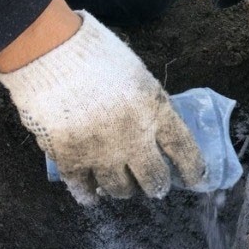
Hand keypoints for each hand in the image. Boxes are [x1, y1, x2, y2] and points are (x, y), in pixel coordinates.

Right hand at [0, 11, 204, 204]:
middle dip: (157, 186)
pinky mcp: (71, 159)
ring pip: (121, 189)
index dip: (192, 169)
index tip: (197, 179)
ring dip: (125, 190)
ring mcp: (102, 153)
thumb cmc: (98, 55)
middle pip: (154, 178)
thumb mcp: (139, 76)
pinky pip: (83, 189)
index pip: (184, 150)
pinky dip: (89, 194)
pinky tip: (92, 195)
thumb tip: (156, 129)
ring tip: (124, 188)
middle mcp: (134, 139)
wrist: (52, 53)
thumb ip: (150, 106)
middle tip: (156, 186)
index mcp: (156, 112)